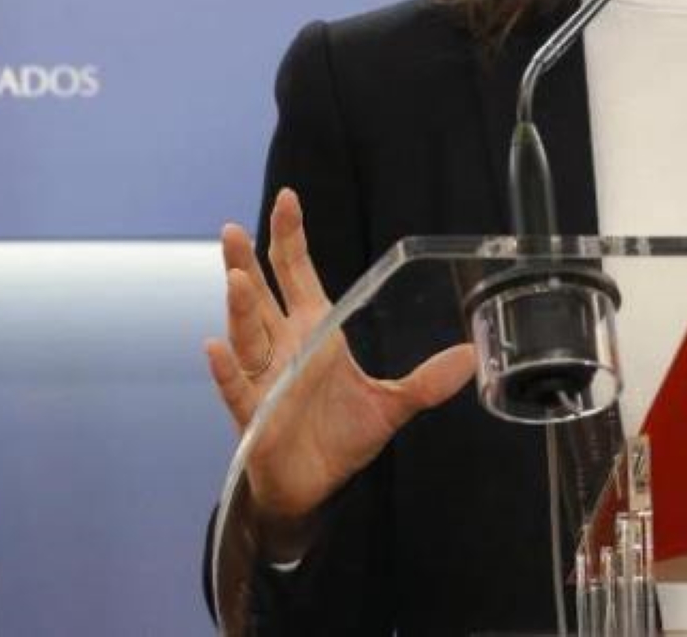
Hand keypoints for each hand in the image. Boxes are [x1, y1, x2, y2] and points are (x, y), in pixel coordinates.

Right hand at [204, 188, 474, 551]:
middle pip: (262, 295)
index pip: (297, 274)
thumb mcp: (392, 404)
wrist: (315, 486)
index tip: (288, 199)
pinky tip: (215, 348)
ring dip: (240, 307)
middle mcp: (284, 347)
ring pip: (246, 334)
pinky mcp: (254, 415)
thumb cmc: (343, 436)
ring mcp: (265, 378)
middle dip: (248, 261)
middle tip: (235, 229)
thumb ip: (428, 381)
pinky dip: (226, 369)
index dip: (290, 238)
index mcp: (315, 331)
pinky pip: (237, 388)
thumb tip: (471, 357)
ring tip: (236, 278)